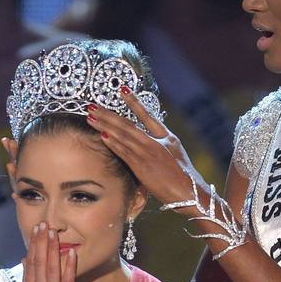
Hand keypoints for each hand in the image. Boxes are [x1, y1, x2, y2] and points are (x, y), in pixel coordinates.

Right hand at [22, 222, 76, 281]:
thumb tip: (24, 261)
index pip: (31, 263)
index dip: (34, 245)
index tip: (35, 229)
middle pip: (39, 262)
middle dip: (41, 241)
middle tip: (43, 223)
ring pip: (50, 268)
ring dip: (52, 249)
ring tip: (53, 232)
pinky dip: (68, 267)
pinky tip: (71, 253)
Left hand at [86, 91, 202, 206]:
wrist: (189, 192)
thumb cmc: (183, 175)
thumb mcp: (174, 153)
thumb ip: (160, 144)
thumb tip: (146, 139)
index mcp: (166, 135)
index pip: (147, 114)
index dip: (133, 101)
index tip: (122, 89)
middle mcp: (155, 141)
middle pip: (127, 124)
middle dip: (108, 114)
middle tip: (92, 105)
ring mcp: (147, 153)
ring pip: (122, 136)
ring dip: (105, 125)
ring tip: (91, 116)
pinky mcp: (142, 167)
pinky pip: (124, 152)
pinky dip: (113, 142)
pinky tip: (102, 134)